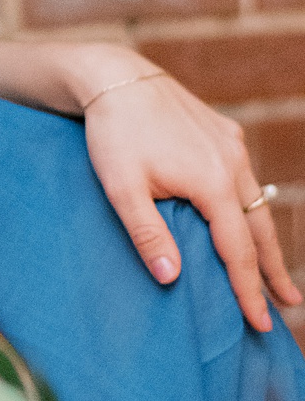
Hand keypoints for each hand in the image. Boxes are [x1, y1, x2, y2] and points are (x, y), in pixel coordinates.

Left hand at [74, 67, 299, 331]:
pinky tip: (245, 221)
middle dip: (273, 271)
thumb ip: (147, 234)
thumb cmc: (112, 134)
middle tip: (288, 306)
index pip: (237, 251)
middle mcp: (233, 164)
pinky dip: (249, 208)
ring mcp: (232, 146)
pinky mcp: (224, 133)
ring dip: (264, 240)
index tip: (260, 322)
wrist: (115, 77)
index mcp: (213, 182)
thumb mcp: (121, 188)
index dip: (249, 290)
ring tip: (274, 272)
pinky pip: (244, 180)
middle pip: (260, 230)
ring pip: (256, 204)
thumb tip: (172, 280)